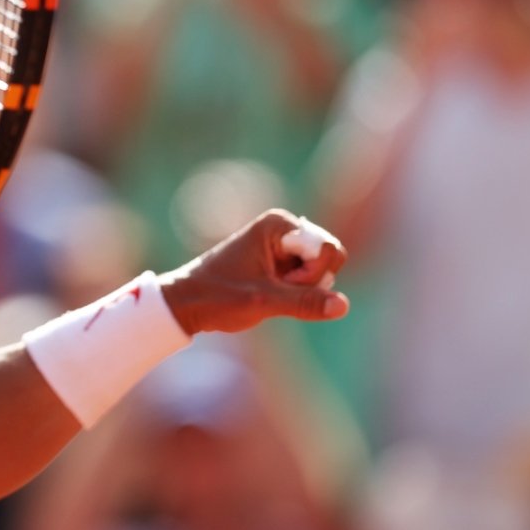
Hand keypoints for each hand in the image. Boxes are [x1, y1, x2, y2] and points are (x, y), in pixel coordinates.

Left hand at [161, 209, 348, 332]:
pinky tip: (270, 294)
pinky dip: (297, 292)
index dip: (310, 275)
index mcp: (279, 224)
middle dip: (310, 282)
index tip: (277, 282)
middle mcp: (285, 228)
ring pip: (322, 272)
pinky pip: (310, 280)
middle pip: (330, 258)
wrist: (185, 303)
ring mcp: (285, 245)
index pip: (328, 249)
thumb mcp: (263, 302)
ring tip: (268, 292)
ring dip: (302, 290)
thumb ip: (305, 303)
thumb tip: (343, 306)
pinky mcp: (283, 262)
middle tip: (273, 289)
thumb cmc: (217, 297)